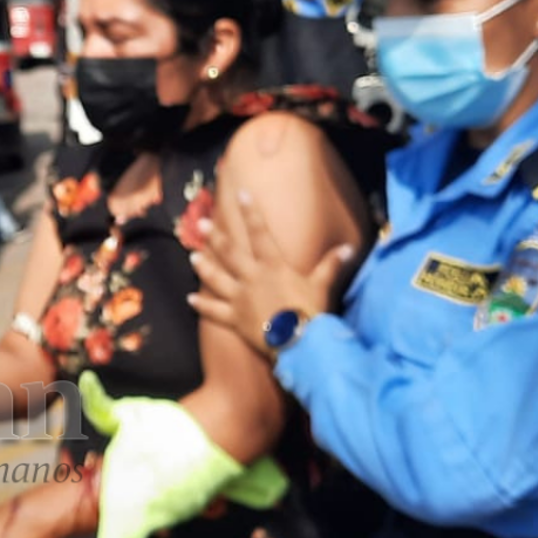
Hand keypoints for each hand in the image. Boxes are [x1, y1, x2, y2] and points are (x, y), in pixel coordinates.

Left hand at [187, 191, 356, 355]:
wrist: (298, 343)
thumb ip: (331, 265)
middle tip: (200, 223)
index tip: (240, 194)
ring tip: (192, 256)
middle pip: (229, 253)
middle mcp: (252, 278)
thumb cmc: (311, 312)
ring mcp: (240, 298)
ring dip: (204, 267)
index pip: (260, 233)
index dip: (251, 212)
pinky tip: (190, 299)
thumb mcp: (322, 286)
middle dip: (215, 237)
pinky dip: (201, 305)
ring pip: (216, 278)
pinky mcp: (234, 319)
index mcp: (273, 266)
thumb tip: (348, 248)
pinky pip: (214, 310)